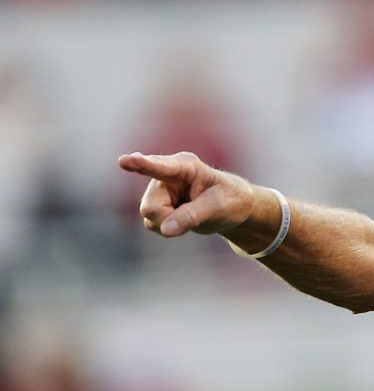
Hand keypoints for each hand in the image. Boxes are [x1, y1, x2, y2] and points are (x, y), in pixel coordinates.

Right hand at [117, 150, 256, 238]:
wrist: (233, 208)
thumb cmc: (230, 200)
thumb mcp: (217, 208)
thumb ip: (191, 216)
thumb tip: (165, 229)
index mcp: (185, 166)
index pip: (160, 166)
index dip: (141, 164)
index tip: (124, 161)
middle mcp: (166, 175)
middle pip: (151, 205)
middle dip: (168, 218)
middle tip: (194, 217)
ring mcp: (159, 190)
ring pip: (149, 214)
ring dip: (168, 223)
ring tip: (191, 215)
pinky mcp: (157, 204)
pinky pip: (151, 223)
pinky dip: (167, 228)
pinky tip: (182, 221)